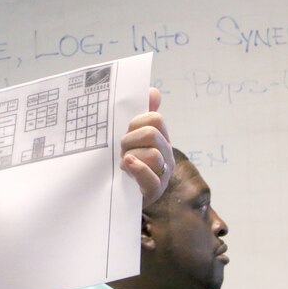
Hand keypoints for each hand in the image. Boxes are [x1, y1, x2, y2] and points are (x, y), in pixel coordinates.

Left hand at [118, 87, 172, 205]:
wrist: (121, 196)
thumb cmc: (127, 163)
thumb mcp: (132, 138)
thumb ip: (142, 115)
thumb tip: (154, 91)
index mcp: (161, 139)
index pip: (155, 119)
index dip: (135, 122)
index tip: (125, 131)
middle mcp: (166, 155)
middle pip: (152, 134)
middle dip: (130, 139)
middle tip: (121, 149)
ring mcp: (163, 174)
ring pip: (153, 154)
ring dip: (130, 155)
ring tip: (122, 162)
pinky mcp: (154, 191)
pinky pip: (151, 176)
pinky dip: (138, 168)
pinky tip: (126, 165)